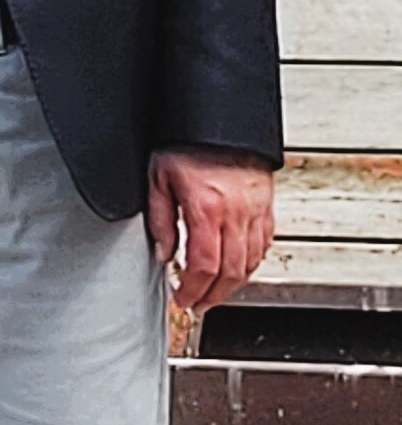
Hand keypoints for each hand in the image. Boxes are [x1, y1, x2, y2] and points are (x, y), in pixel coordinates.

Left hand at [147, 148, 274, 313]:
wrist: (219, 119)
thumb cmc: (186, 142)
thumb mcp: (157, 176)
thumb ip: (161, 219)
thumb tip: (163, 253)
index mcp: (207, 208)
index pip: (204, 265)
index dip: (193, 289)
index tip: (182, 299)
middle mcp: (237, 214)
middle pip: (231, 273)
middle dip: (213, 296)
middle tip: (197, 305)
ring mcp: (256, 212)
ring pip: (251, 264)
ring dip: (233, 285)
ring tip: (214, 293)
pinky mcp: (267, 208)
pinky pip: (264, 246)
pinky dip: (251, 264)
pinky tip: (237, 267)